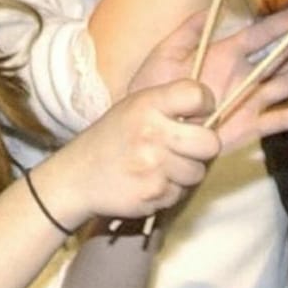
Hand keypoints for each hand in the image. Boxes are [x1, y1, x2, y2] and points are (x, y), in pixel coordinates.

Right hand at [38, 80, 216, 225]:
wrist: (76, 178)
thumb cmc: (110, 140)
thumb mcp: (133, 108)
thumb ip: (169, 106)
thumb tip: (210, 115)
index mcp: (147, 104)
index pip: (197, 94)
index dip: (204, 104)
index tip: (197, 113)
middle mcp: (152, 132)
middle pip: (210, 142)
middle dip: (202, 147)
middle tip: (184, 147)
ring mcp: (154, 165)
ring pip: (198, 171)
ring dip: (185, 171)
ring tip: (159, 166)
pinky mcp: (155, 193)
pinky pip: (182, 192)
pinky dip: (170, 190)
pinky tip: (150, 181)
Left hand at [128, 4, 287, 152]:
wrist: (147, 127)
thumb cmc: (152, 89)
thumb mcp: (165, 53)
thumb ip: (188, 31)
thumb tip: (209, 8)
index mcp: (224, 53)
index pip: (261, 34)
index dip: (285, 23)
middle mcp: (242, 75)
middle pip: (281, 57)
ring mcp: (247, 101)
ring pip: (286, 83)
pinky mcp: (248, 127)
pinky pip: (279, 120)